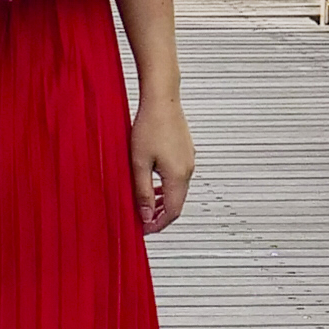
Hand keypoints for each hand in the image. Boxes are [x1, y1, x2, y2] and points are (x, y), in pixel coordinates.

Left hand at [126, 93, 195, 233]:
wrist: (162, 99)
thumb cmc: (149, 125)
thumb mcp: (139, 163)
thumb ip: (142, 191)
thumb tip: (145, 214)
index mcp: (178, 176)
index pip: (172, 212)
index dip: (158, 224)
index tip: (144, 229)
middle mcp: (188, 170)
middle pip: (177, 203)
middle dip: (160, 215)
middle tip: (142, 219)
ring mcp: (189, 160)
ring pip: (177, 190)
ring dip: (163, 200)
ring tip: (145, 204)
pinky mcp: (186, 152)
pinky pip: (178, 177)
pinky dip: (166, 187)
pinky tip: (153, 183)